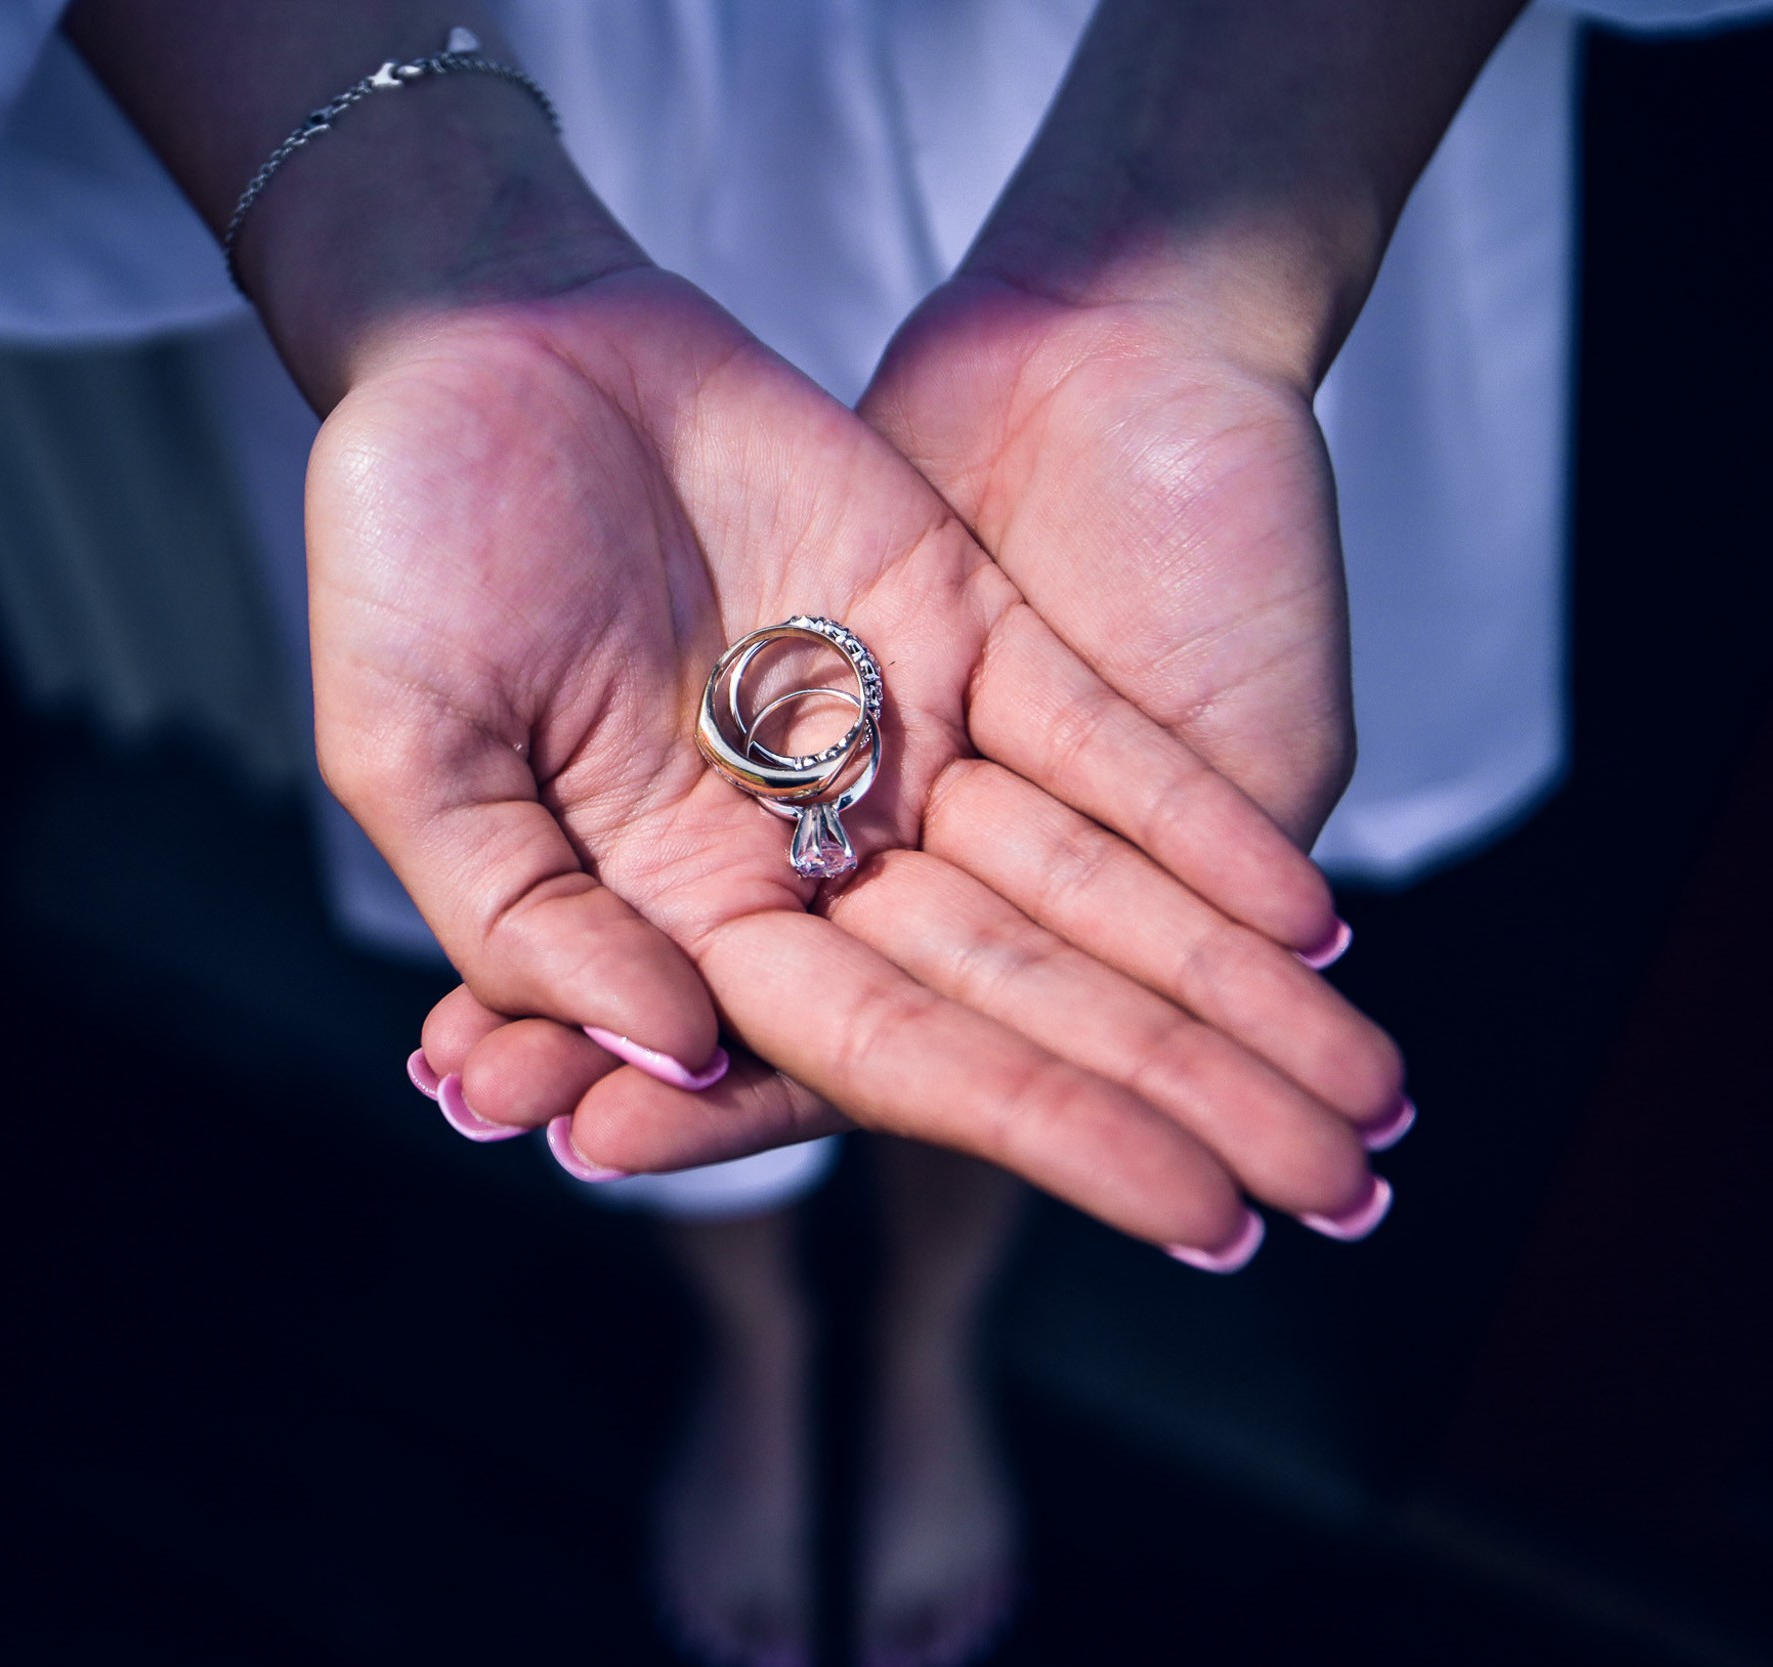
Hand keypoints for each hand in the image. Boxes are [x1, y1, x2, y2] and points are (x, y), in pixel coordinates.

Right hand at [327, 265, 1403, 1255]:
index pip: (882, 1053)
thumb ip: (531, 920)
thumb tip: (682, 1059)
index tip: (1194, 1220)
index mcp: (678, 911)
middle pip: (1022, 997)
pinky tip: (1310, 915)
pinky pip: (1097, 743)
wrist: (484, 340)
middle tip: (1335, 1196)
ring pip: (1087, 889)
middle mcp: (804, 851)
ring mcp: (892, 738)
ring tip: (1365, 1089)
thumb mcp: (412, 752)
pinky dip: (1196, 822)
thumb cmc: (407, 548)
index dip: (1040, 1128)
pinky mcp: (957, 626)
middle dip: (1180, 1096)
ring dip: (1225, 984)